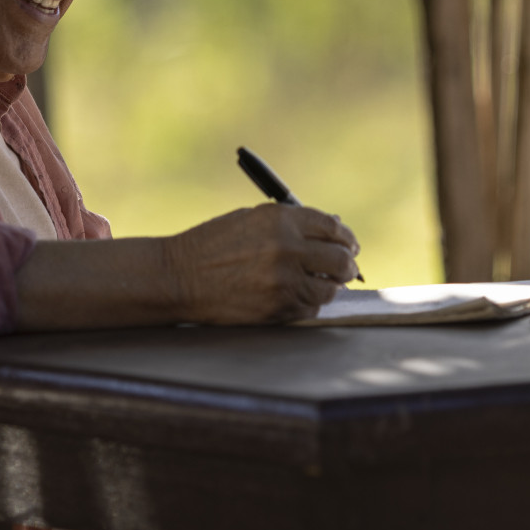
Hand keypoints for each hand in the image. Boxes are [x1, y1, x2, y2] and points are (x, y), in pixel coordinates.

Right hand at [163, 205, 360, 324]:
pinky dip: (307, 303)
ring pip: (329, 289)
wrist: (180, 277)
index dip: (345, 237)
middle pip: (340, 260)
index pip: (332, 227)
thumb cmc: (213, 244)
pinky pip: (309, 309)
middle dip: (347, 264)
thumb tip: (331, 233)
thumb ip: (291, 225)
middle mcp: (286, 249)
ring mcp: (283, 282)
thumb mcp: (251, 220)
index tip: (349, 244)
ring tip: (319, 283)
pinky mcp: (277, 309)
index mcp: (281, 220)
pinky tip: (295, 296)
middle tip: (346, 267)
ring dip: (328, 286)